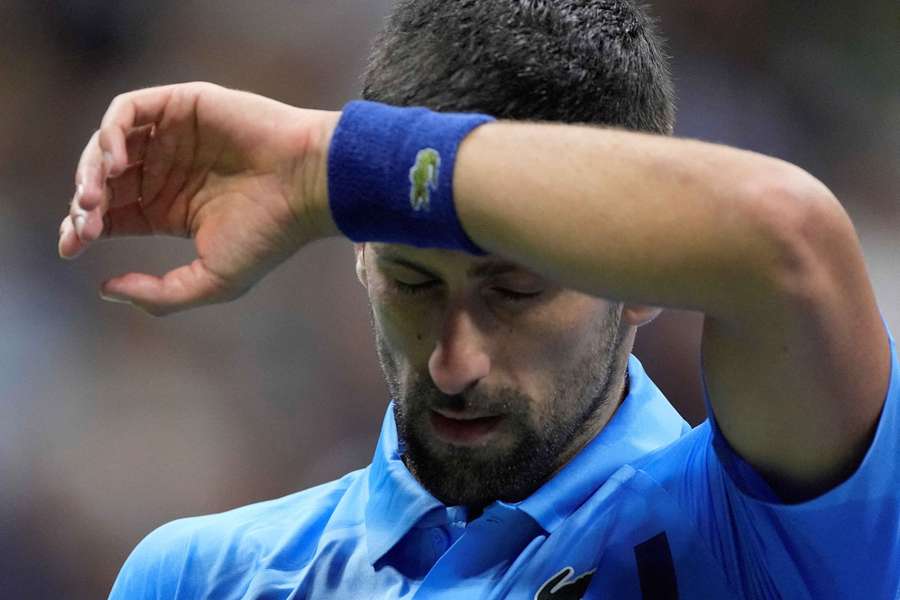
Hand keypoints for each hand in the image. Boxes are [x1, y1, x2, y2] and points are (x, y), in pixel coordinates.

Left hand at [59, 82, 338, 314]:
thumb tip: (105, 289)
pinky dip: (110, 132)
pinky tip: (117, 163)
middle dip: (83, 205)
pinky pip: (127, 110)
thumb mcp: (212, 282)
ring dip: (90, 170)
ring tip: (95, 198)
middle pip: (101, 182)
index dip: (82, 230)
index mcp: (169, 209)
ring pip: (107, 145)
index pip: (109, 214)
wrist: (309, 186)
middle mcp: (166, 171)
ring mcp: (172, 137)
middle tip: (85, 225)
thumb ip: (160, 295)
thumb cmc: (270, 235)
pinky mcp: (182, 105)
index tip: (72, 249)